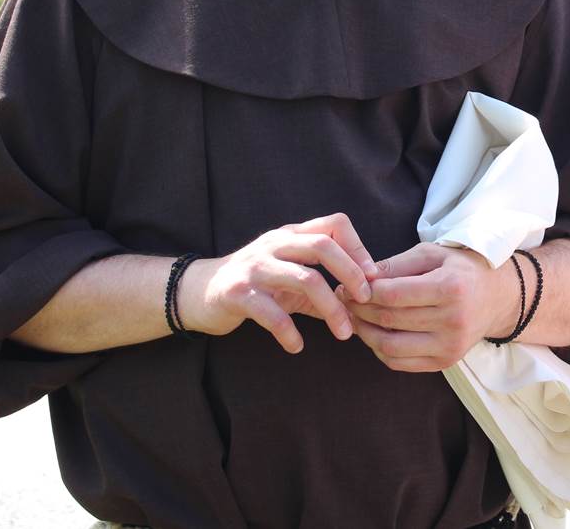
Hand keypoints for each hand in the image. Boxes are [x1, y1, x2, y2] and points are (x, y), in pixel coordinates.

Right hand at [180, 213, 377, 353]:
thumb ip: (319, 286)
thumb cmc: (254, 285)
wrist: (197, 293)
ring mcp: (255, 267)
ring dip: (331, 309)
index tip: (372, 277)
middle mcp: (274, 245)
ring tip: (343, 333)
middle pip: (323, 246)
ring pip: (305, 279)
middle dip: (351, 273)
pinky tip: (297, 346)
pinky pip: (272, 313)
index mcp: (291, 236)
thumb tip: (358, 305)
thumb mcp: (287, 277)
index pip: (334, 224)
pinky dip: (290, 333)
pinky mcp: (238, 294)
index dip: (358, 247)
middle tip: (366, 301)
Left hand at [341, 242, 517, 371]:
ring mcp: (450, 346)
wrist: (497, 298)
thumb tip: (361, 276)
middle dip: (359, 310)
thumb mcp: (432, 254)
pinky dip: (380, 351)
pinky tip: (373, 335)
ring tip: (354, 319)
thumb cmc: (461, 270)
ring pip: (390, 346)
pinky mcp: (446, 362)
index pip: (393, 294)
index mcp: (450, 288)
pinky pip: (401, 363)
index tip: (347, 286)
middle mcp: (453, 320)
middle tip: (343, 300)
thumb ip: (397, 265)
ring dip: (364, 334)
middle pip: (389, 320)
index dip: (364, 292)